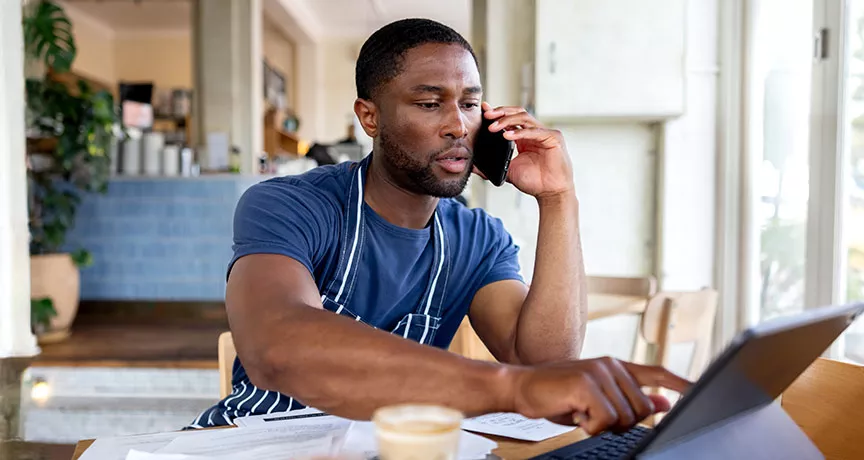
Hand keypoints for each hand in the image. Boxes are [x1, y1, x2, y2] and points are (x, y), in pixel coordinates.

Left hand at [478, 102, 574, 199]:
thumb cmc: (534, 182)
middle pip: (517, 113)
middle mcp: (534, 132)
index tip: (483, 111)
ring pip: (524, 118)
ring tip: (493, 127)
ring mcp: (544, 133)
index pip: (511, 119)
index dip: (498, 113)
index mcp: (524, 137)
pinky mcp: (553, 138)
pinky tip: (507, 136)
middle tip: (486, 116)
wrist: (550, 193)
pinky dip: (520, 132)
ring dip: (507, 120)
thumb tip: (473, 167)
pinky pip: (534, 132)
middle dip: (501, 112)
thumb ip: (492, 166)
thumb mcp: (508, 171)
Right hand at [509, 357, 691, 434]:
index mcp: (616, 366)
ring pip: (625, 417)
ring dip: (602, 425)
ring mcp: (599, 372)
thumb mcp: (596, 398)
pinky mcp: (586, 384)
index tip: (700, 391)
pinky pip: (605, 420)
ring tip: (581, 412)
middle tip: (593, 416)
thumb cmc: (557, 395)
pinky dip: (590, 426)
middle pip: (643, 409)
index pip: (657, 373)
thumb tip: (664, 404)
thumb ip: (629, 398)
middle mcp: (611, 365)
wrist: (520, 386)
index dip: (681, 384)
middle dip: (622, 422)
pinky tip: (575, 414)